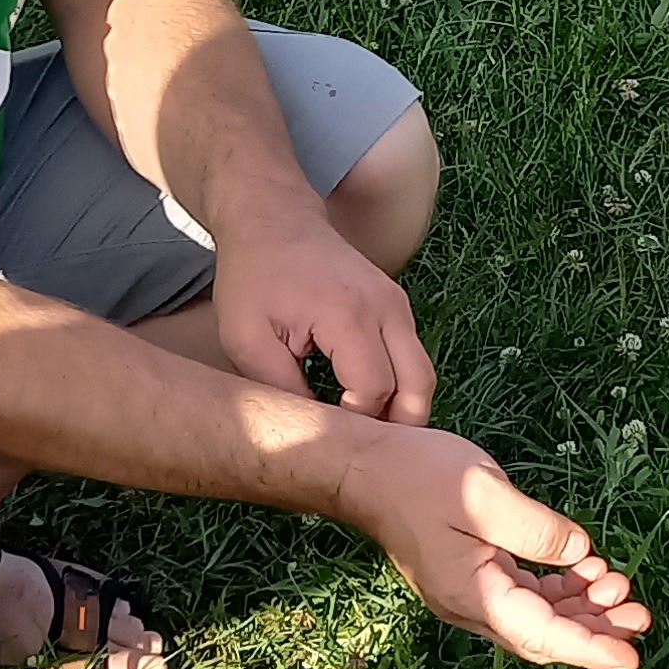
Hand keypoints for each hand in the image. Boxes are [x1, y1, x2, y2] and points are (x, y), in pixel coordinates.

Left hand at [212, 212, 434, 422]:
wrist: (274, 219)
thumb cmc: (253, 278)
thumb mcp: (247, 338)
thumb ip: (282, 388)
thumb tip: (317, 433)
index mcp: (348, 315)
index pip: (373, 390)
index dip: (354, 422)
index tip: (325, 432)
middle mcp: (386, 308)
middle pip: (417, 387)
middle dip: (396, 425)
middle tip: (363, 448)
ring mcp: (398, 304)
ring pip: (422, 374)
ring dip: (403, 407)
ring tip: (367, 432)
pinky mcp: (397, 305)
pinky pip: (412, 357)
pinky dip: (400, 385)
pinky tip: (368, 402)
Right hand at [333, 424, 653, 668]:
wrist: (364, 470)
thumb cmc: (418, 477)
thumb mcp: (488, 495)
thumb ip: (539, 530)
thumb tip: (581, 557)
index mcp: (473, 594)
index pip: (543, 634)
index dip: (591, 648)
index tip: (631, 657)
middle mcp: (470, 606)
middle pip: (543, 636)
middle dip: (595, 630)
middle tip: (642, 615)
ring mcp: (468, 595)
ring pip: (536, 618)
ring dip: (580, 609)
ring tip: (621, 588)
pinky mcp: (469, 577)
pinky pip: (522, 597)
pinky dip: (557, 590)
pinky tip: (585, 571)